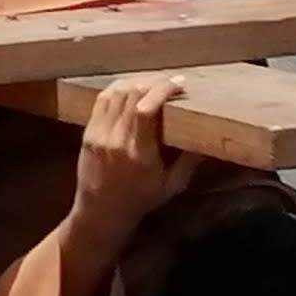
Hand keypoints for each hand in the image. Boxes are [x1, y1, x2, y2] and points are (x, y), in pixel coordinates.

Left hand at [71, 73, 198, 228]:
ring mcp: (98, 135)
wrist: (100, 211)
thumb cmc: (140, 200)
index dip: (162, 90)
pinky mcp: (87, 133)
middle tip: (170, 83)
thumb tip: (207, 136)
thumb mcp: (171, 185)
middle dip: (153, 84)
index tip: (179, 84)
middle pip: (131, 96)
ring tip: (153, 84)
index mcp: (138, 153)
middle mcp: (115, 140)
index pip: (146, 109)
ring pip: (115, 94)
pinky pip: (101, 101)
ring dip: (135, 84)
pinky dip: (117, 90)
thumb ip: (189, 160)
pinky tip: (130, 89)